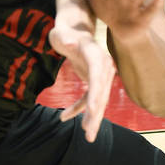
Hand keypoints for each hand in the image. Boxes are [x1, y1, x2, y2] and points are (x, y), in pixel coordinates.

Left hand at [48, 4, 114, 143]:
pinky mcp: (93, 80)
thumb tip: (67, 42)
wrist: (73, 28)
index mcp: (96, 55)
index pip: (98, 77)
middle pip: (101, 93)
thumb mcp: (61, 32)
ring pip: (97, 100)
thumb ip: (64, 37)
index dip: (96, 94)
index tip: (92, 110)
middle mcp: (103, 67)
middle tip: (90, 134)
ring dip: (92, 118)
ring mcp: (100, 75)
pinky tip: (64, 116)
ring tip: (88, 136)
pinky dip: (78, 109)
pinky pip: (87, 98)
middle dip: (96, 114)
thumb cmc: (65, 30)